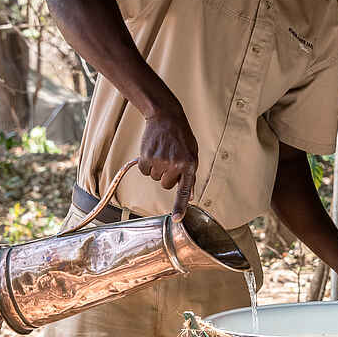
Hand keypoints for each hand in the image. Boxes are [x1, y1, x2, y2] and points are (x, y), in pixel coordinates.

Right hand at [139, 104, 197, 220]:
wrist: (166, 117)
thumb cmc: (181, 136)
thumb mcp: (192, 154)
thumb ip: (190, 175)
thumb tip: (190, 196)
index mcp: (190, 165)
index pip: (185, 190)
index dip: (180, 206)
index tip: (177, 219)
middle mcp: (176, 165)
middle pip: (166, 185)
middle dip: (167, 176)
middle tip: (170, 159)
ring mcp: (161, 161)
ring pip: (155, 178)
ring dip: (157, 168)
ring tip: (163, 152)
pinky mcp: (147, 158)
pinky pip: (145, 172)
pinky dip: (147, 164)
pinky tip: (153, 151)